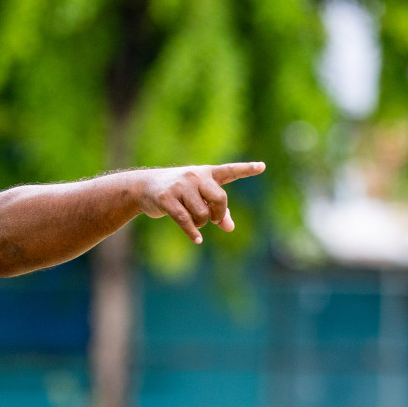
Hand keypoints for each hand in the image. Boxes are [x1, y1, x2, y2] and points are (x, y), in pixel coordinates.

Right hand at [138, 162, 264, 244]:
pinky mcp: (167, 199)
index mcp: (207, 173)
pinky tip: (197, 239)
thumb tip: (230, 228)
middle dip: (218, 214)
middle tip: (213, 219)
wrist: (144, 187)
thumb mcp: (199, 197)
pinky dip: (193, 232)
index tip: (262, 167)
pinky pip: (185, 220)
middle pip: (219, 198)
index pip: (230, 171)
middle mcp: (195, 176)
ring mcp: (180, 187)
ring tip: (195, 222)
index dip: (246, 169)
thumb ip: (218, 210)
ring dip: (201, 223)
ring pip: (202, 213)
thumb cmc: (178, 192)